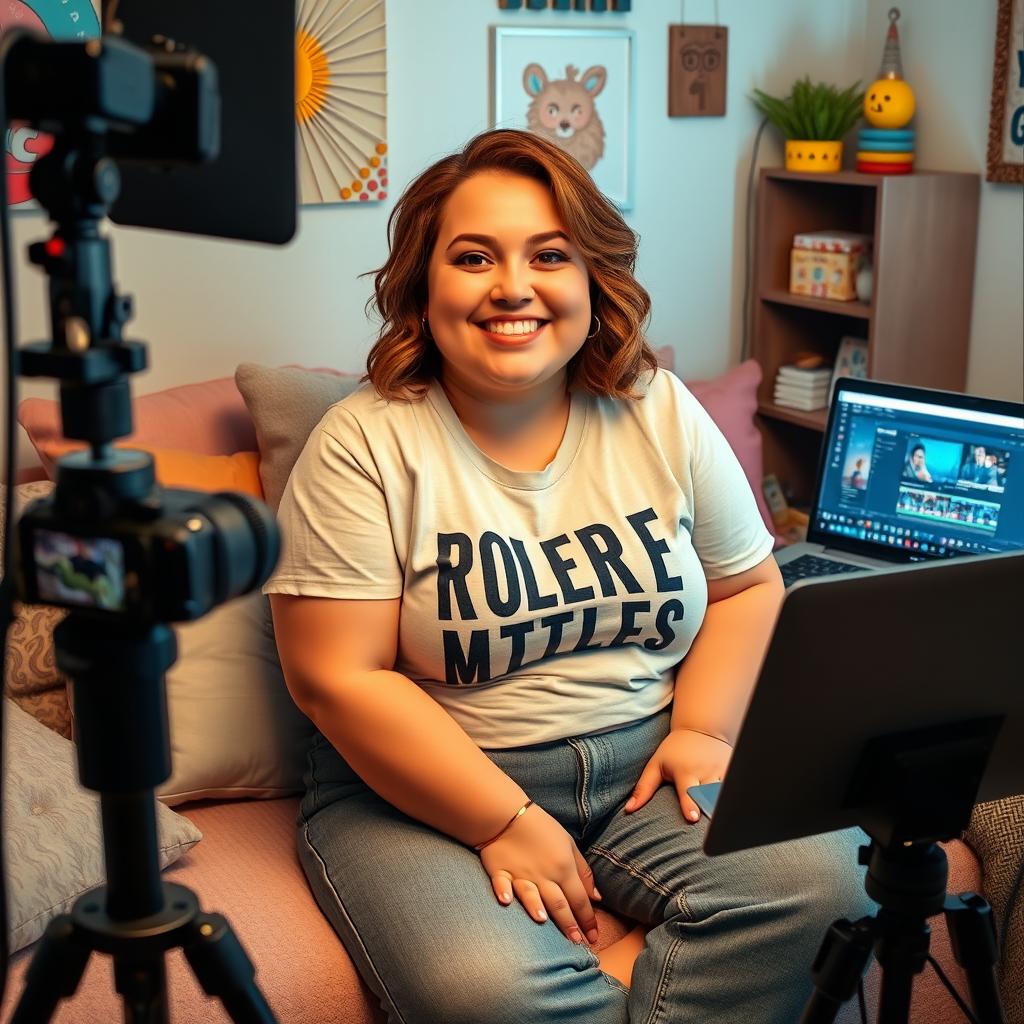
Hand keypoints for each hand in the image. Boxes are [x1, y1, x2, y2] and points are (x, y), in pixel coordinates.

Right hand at [479, 803, 600, 946]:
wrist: (509, 814)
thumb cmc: (542, 828)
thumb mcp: (569, 844)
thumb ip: (583, 871)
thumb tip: (597, 897)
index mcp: (563, 868)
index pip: (579, 899)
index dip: (588, 919)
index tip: (594, 937)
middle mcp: (543, 875)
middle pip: (559, 903)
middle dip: (569, 925)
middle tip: (578, 944)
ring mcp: (520, 874)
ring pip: (532, 895)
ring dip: (538, 909)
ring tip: (544, 922)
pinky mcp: (500, 871)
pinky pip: (501, 883)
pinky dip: (504, 892)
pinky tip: (506, 901)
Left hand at [624, 728, 732, 821]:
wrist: (702, 728)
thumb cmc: (674, 751)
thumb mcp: (656, 765)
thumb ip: (643, 788)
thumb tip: (629, 810)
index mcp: (685, 772)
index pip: (688, 791)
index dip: (690, 805)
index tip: (693, 818)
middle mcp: (704, 771)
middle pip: (708, 796)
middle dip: (709, 809)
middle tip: (711, 824)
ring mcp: (721, 770)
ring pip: (724, 792)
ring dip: (723, 804)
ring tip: (725, 820)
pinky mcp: (733, 769)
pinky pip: (735, 786)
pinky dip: (734, 795)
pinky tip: (736, 807)